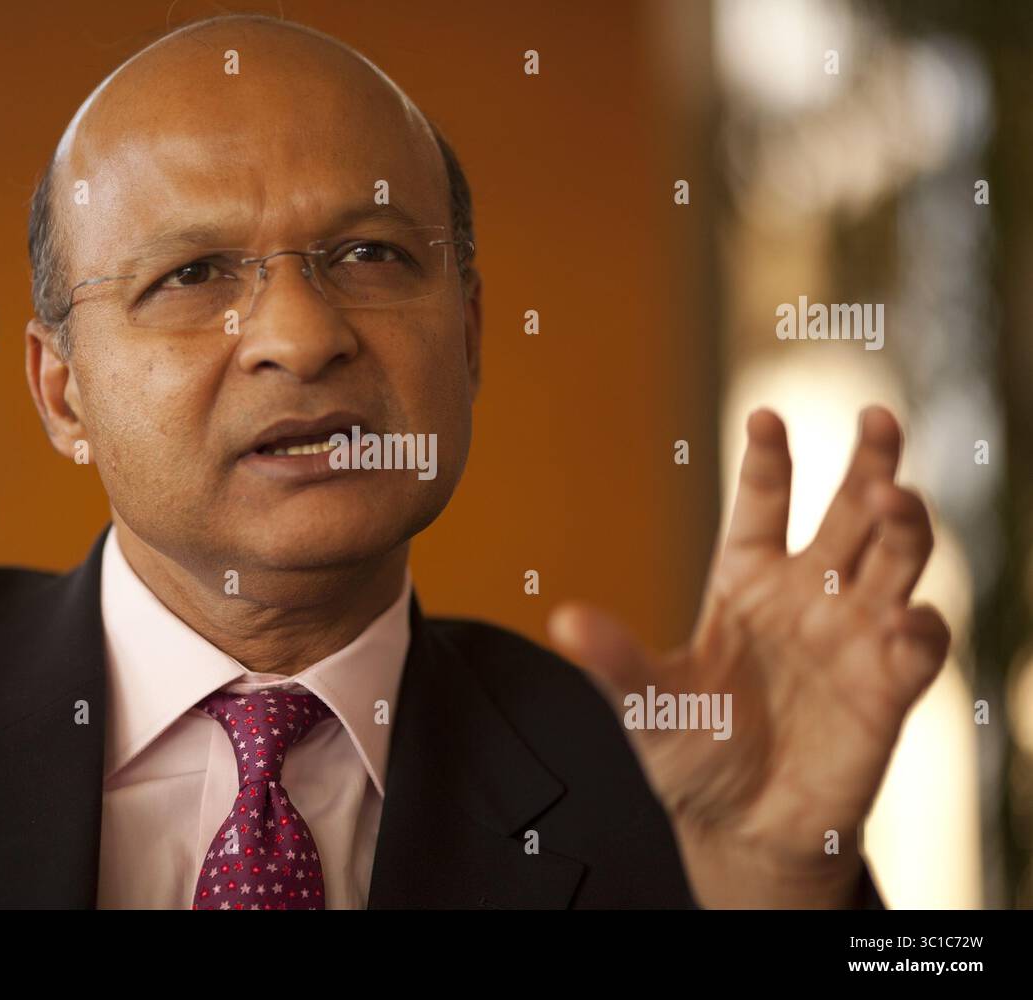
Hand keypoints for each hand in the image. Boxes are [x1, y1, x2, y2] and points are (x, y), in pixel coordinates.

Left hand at [548, 406, 949, 906]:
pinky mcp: (888, 687)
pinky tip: (903, 621)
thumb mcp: (646, 702)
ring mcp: (853, 635)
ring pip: (896, 558)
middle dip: (868, 463)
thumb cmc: (690, 751)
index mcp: (746, 580)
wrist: (739, 828)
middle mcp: (808, 594)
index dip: (768, 459)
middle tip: (876, 422)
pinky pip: (918, 643)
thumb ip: (616, 659)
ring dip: (903, 525)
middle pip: (849, 511)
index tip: (766, 415)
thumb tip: (562, 620)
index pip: (763, 502)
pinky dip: (919, 628)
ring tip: (894, 496)